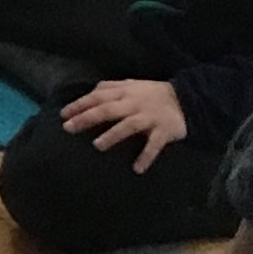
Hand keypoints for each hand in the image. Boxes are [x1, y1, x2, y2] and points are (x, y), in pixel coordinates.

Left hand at [61, 76, 190, 169]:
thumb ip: (111, 88)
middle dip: (87, 118)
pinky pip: (155, 145)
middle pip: (107, 110)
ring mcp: (150, 117)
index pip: (98, 96)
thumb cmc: (153, 94)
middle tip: (68, 128)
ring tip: (97, 146)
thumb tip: (90, 92)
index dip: (80, 104)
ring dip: (113, 135)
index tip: (63, 114)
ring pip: (129, 126)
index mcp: (125, 92)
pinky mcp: (164, 131)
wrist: (189, 99)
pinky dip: (146, 156)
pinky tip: (137, 168)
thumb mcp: (131, 85)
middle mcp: (135, 104)